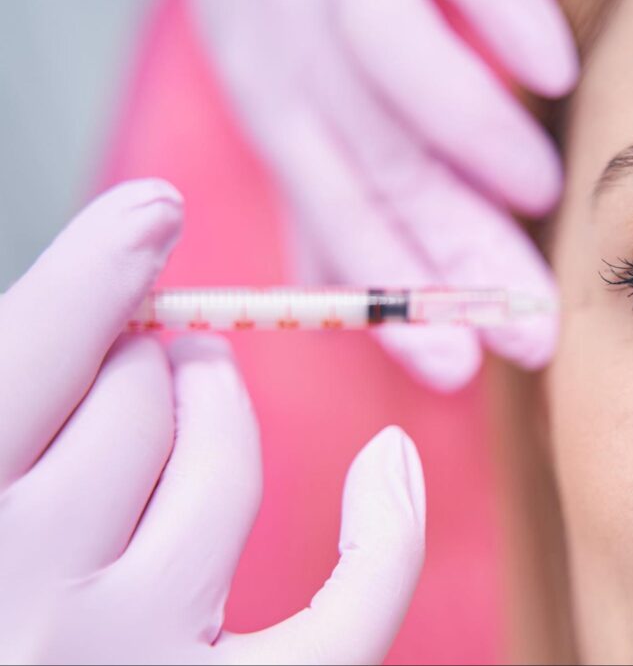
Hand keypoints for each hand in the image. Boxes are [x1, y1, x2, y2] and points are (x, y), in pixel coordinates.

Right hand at [0, 180, 425, 663]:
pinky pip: (342, 616)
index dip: (99, 269)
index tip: (150, 216)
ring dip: (214, 405)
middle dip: (142, 351)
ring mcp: (134, 660)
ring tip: (195, 378)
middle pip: (131, 402)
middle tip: (146, 340)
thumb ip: (7, 405)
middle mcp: (27, 601)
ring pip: (219, 465)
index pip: (36, 357)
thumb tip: (93, 318)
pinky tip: (390, 461)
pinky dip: (384, 538)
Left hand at [189, 0, 578, 390]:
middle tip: (533, 330)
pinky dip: (503, 21)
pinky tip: (553, 70)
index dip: (393, 301)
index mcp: (274, 101)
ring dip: (474, 144)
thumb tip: (347, 297)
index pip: (334, 216)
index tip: (456, 370)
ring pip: (385, 67)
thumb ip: (326, 192)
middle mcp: (290, 44)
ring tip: (542, 193)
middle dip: (457, 262)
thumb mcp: (291, 98)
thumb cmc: (297, 5)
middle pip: (373, 167)